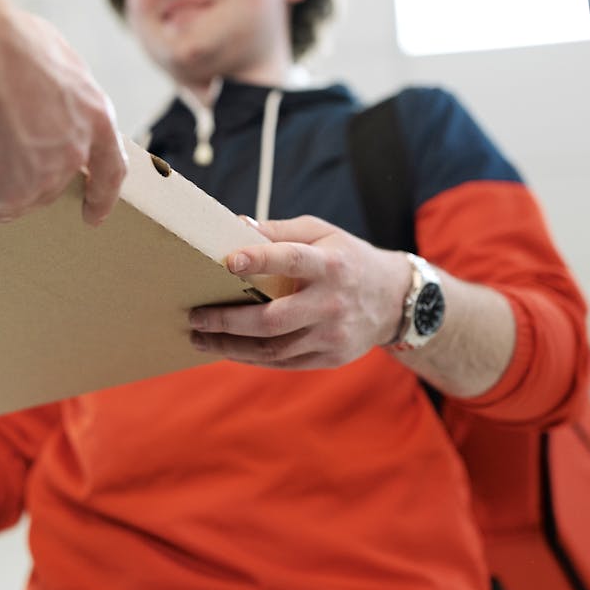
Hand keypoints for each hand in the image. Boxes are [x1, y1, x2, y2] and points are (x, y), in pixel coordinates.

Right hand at [0, 11, 127, 224]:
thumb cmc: (5, 42)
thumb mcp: (53, 59)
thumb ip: (57, 92)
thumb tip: (42, 99)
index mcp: (94, 117)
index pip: (109, 170)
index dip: (102, 196)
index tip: (93, 215)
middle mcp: (72, 154)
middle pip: (50, 188)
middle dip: (21, 190)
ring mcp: (40, 178)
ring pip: (12, 198)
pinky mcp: (3, 192)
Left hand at [187, 216, 409, 368]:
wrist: (394, 300)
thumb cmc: (346, 259)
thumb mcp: (322, 233)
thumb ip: (280, 232)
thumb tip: (235, 226)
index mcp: (331, 265)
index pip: (292, 260)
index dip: (260, 260)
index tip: (228, 261)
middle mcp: (332, 302)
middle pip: (273, 319)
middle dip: (228, 320)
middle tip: (195, 316)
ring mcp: (332, 335)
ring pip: (273, 349)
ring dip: (231, 346)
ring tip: (200, 338)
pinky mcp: (331, 357)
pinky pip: (283, 363)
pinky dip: (251, 358)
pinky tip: (228, 349)